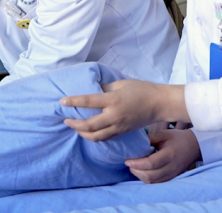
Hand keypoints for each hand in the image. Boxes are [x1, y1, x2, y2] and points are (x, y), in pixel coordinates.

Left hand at [60, 80, 188, 141]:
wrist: (159, 104)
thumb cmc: (141, 89)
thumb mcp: (121, 83)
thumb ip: (105, 88)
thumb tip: (91, 90)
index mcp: (113, 100)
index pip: (88, 101)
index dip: (73, 101)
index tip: (62, 101)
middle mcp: (114, 115)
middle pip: (89, 125)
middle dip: (74, 124)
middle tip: (66, 120)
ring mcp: (119, 126)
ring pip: (96, 136)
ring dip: (82, 134)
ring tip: (75, 127)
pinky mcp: (122, 133)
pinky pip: (105, 138)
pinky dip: (94, 137)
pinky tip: (88, 132)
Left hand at [126, 129, 201, 183]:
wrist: (194, 146)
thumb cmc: (178, 138)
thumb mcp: (163, 134)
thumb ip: (149, 140)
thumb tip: (134, 145)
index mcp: (169, 155)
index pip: (150, 163)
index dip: (136, 163)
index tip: (127, 160)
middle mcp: (171, 167)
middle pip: (150, 176)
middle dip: (136, 171)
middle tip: (129, 164)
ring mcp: (172, 175)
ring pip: (152, 181)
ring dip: (140, 176)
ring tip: (134, 167)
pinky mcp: (172, 178)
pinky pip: (156, 183)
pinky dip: (147, 179)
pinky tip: (142, 171)